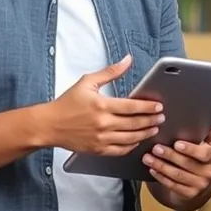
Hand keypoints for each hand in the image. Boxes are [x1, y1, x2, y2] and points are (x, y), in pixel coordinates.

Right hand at [45, 55, 163, 155]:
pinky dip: (132, 146)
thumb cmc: (67, 103)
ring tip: (154, 128)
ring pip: (130, 139)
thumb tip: (127, 60)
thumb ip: (110, 72)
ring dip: (145, 134)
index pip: (132, 107)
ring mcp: (101, 139)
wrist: (49, 125)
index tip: (159, 106)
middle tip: (161, 117)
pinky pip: (120, 150)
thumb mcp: (87, 82)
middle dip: (151, 120)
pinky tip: (137, 140)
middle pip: (135, 124)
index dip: (148, 107)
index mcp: (102, 105)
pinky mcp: (97, 150)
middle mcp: (103, 124)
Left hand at [143, 123, 210, 199]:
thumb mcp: (208, 144)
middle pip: (187, 164)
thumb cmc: (201, 158)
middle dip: (169, 155)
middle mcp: (209, 172)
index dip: (190, 149)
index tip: (177, 144)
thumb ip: (209, 132)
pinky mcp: (189, 194)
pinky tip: (152, 170)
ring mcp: (200, 184)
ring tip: (148, 158)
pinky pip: (173, 185)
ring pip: (178, 175)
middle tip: (156, 148)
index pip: (204, 154)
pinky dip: (161, 177)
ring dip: (161, 166)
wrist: (200, 181)